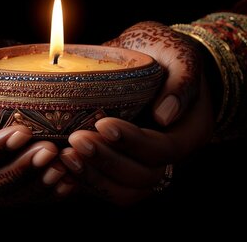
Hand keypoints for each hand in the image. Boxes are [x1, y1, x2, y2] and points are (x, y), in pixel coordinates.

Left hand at [59, 21, 213, 204]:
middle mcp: (167, 157)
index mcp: (187, 132)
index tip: (103, 123)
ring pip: (124, 192)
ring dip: (93, 177)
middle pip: (143, 178)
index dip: (132, 142)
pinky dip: (82, 182)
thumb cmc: (167, 55)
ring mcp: (143, 165)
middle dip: (107, 162)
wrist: (155, 61)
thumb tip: (164, 115)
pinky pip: (105, 187)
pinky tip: (59, 166)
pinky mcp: (119, 166)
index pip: (163, 150)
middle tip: (76, 140)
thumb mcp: (181, 55)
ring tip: (64, 156)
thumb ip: (183, 79)